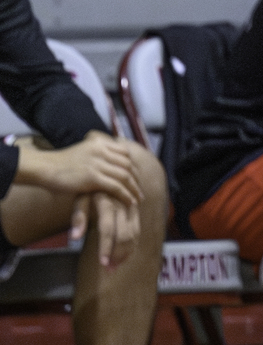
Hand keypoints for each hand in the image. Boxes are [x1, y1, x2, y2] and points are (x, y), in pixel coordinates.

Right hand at [16, 132, 142, 209]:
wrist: (43, 167)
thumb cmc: (59, 164)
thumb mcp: (82, 152)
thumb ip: (97, 154)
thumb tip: (109, 162)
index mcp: (99, 142)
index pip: (125, 152)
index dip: (132, 165)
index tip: (135, 176)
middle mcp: (100, 150)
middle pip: (127, 164)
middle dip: (135, 178)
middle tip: (139, 190)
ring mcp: (97, 163)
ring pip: (124, 176)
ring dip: (133, 189)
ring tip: (137, 198)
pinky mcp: (92, 177)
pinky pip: (116, 187)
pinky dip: (125, 195)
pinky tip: (129, 202)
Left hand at [81, 191, 140, 270]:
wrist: (109, 171)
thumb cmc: (89, 186)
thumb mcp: (79, 196)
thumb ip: (78, 216)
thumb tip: (74, 238)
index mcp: (107, 201)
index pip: (108, 229)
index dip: (106, 247)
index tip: (102, 264)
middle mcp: (122, 204)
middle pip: (124, 234)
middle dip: (117, 254)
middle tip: (109, 270)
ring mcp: (132, 207)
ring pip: (134, 234)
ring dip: (126, 253)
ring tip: (115, 267)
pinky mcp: (136, 210)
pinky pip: (137, 230)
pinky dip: (132, 245)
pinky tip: (123, 256)